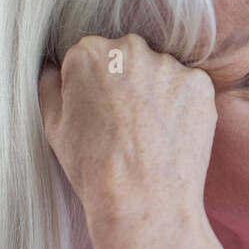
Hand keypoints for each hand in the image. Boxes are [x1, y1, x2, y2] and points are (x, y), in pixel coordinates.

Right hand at [38, 33, 217, 225]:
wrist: (142, 198)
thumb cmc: (93, 167)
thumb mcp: (53, 126)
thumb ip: (49, 87)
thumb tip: (53, 69)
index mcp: (88, 53)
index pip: (92, 58)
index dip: (95, 89)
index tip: (100, 114)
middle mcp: (129, 49)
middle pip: (128, 58)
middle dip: (127, 83)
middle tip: (127, 125)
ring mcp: (168, 65)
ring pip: (161, 72)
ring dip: (157, 93)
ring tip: (150, 134)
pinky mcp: (199, 84)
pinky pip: (189, 89)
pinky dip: (183, 107)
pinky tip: (172, 135)